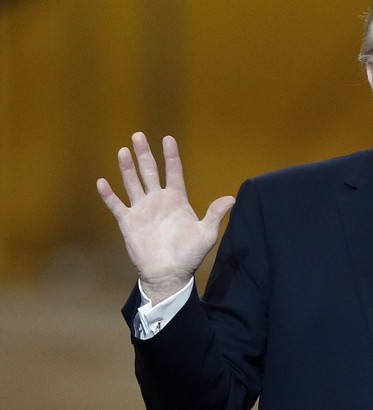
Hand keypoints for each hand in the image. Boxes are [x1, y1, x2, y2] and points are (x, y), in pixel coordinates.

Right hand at [96, 132, 234, 303]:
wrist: (169, 274)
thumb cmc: (189, 255)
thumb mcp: (206, 234)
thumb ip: (215, 215)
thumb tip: (232, 198)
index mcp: (177, 199)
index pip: (174, 172)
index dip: (171, 156)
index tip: (168, 139)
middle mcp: (158, 200)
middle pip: (150, 171)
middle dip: (144, 154)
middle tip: (138, 135)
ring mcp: (142, 209)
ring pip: (133, 183)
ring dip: (127, 168)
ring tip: (123, 151)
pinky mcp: (128, 222)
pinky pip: (117, 205)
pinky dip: (109, 195)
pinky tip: (102, 182)